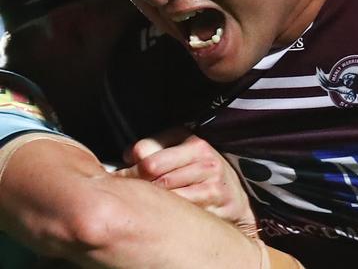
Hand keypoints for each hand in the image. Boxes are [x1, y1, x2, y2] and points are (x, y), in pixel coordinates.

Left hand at [114, 128, 257, 234]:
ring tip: (145, 204)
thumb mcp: (182, 148)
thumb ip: (155, 147)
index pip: (149, 159)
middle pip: (156, 179)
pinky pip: (182, 212)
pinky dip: (169, 214)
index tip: (121, 178)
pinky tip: (164, 213)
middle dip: (138, 188)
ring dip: (152, 204)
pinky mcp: (216, 206)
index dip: (129, 171)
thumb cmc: (200, 170)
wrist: (233, 196)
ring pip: (168, 197)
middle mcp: (206, 162)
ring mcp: (212, 185)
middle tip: (129, 194)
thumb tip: (128, 156)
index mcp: (194, 144)